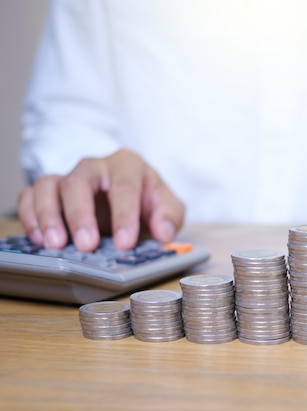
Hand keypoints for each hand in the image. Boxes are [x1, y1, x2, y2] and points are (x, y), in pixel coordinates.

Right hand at [17, 149, 184, 251]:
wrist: (132, 198)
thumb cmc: (148, 201)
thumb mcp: (168, 207)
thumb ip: (170, 216)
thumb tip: (164, 233)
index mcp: (128, 165)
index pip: (124, 187)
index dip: (124, 216)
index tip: (125, 243)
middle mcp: (96, 166)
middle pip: (80, 183)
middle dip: (81, 215)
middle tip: (86, 245)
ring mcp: (70, 176)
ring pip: (49, 186)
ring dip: (49, 216)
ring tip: (56, 244)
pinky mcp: (51, 189)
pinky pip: (31, 195)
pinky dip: (31, 215)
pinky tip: (39, 238)